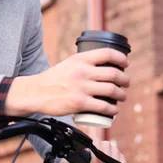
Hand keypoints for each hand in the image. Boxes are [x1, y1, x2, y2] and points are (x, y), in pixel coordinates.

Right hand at [5, 48, 129, 116]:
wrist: (36, 92)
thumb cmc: (54, 78)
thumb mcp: (68, 63)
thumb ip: (84, 63)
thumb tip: (104, 65)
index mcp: (80, 59)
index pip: (107, 53)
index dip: (121, 58)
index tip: (126, 64)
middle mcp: (82, 71)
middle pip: (114, 73)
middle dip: (125, 79)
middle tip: (126, 83)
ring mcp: (81, 87)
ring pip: (112, 90)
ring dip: (122, 94)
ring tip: (122, 96)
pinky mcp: (80, 103)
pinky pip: (103, 106)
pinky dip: (113, 109)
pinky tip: (114, 110)